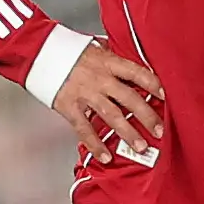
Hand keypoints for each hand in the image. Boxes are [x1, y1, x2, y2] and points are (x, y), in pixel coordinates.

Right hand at [51, 41, 163, 164]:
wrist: (37, 51)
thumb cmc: (67, 49)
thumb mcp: (93, 47)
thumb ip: (111, 55)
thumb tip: (131, 59)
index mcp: (107, 61)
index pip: (136, 72)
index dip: (152, 84)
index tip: (166, 95)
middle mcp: (99, 78)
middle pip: (129, 98)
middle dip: (147, 115)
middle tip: (160, 130)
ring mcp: (84, 93)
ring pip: (111, 115)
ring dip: (128, 132)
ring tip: (141, 147)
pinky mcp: (69, 106)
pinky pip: (85, 129)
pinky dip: (95, 144)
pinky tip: (106, 157)